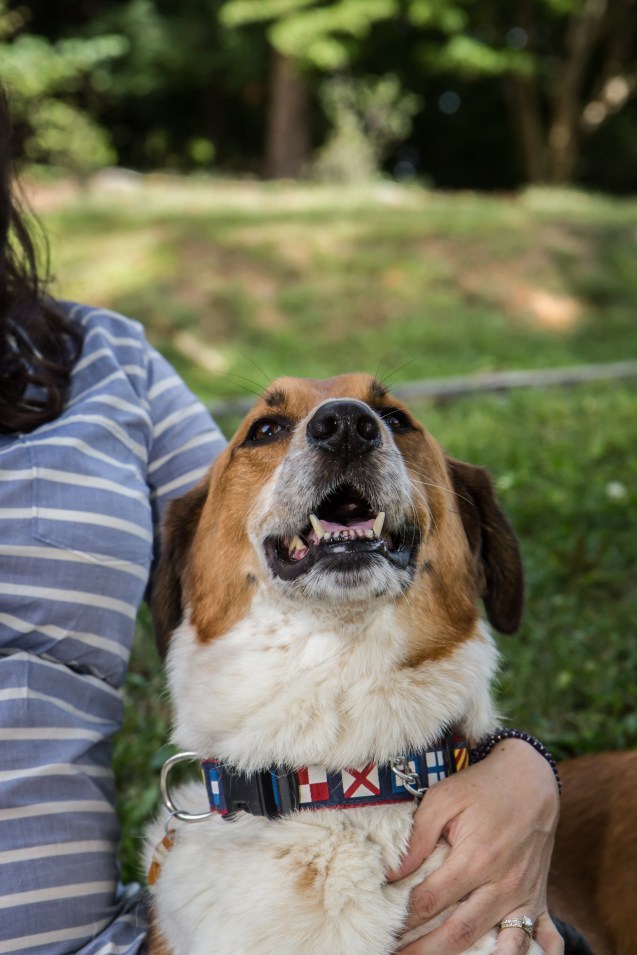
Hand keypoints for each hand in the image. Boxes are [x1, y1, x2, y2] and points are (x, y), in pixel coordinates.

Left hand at [387, 738, 562, 953]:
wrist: (531, 777)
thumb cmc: (482, 787)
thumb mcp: (443, 798)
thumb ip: (418, 837)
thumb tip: (393, 875)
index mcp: (476, 857)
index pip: (432, 901)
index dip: (404, 918)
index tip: (383, 928)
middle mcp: (503, 883)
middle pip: (460, 933)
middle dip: (425, 952)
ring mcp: (525, 894)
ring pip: (499, 945)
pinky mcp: (540, 897)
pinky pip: (545, 937)